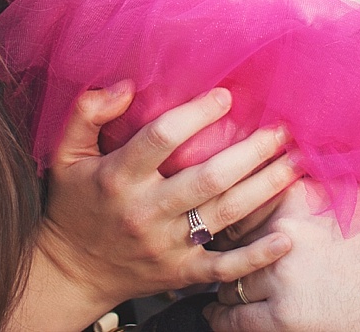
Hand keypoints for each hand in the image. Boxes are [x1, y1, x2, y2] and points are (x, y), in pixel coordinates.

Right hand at [35, 83, 300, 309]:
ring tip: (294, 163)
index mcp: (118, 178)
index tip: (226, 95)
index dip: (196, 114)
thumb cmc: (73, 204)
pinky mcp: (180, 273)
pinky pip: (223, 267)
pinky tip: (286, 238)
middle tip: (281, 129)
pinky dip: (256, 256)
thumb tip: (126, 86)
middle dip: (250, 152)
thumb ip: (87, 113)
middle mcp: (145, 212)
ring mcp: (166, 246)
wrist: (71, 272)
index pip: (161, 139)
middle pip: (207, 178)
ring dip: (264, 188)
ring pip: (223, 215)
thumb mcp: (66, 155)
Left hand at [202, 188, 359, 331]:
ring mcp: (281, 275)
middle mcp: (284, 231)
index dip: (233, 204)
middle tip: (213, 246)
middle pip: (231, 234)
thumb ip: (325, 177)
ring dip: (223, 281)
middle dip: (225, 242)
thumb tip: (302, 156)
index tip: (222, 208)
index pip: (244, 193)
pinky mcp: (284, 317)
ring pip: (229, 276)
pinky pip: (235, 317)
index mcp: (300, 196)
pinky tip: (217, 316)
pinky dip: (222, 317)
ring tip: (217, 284)